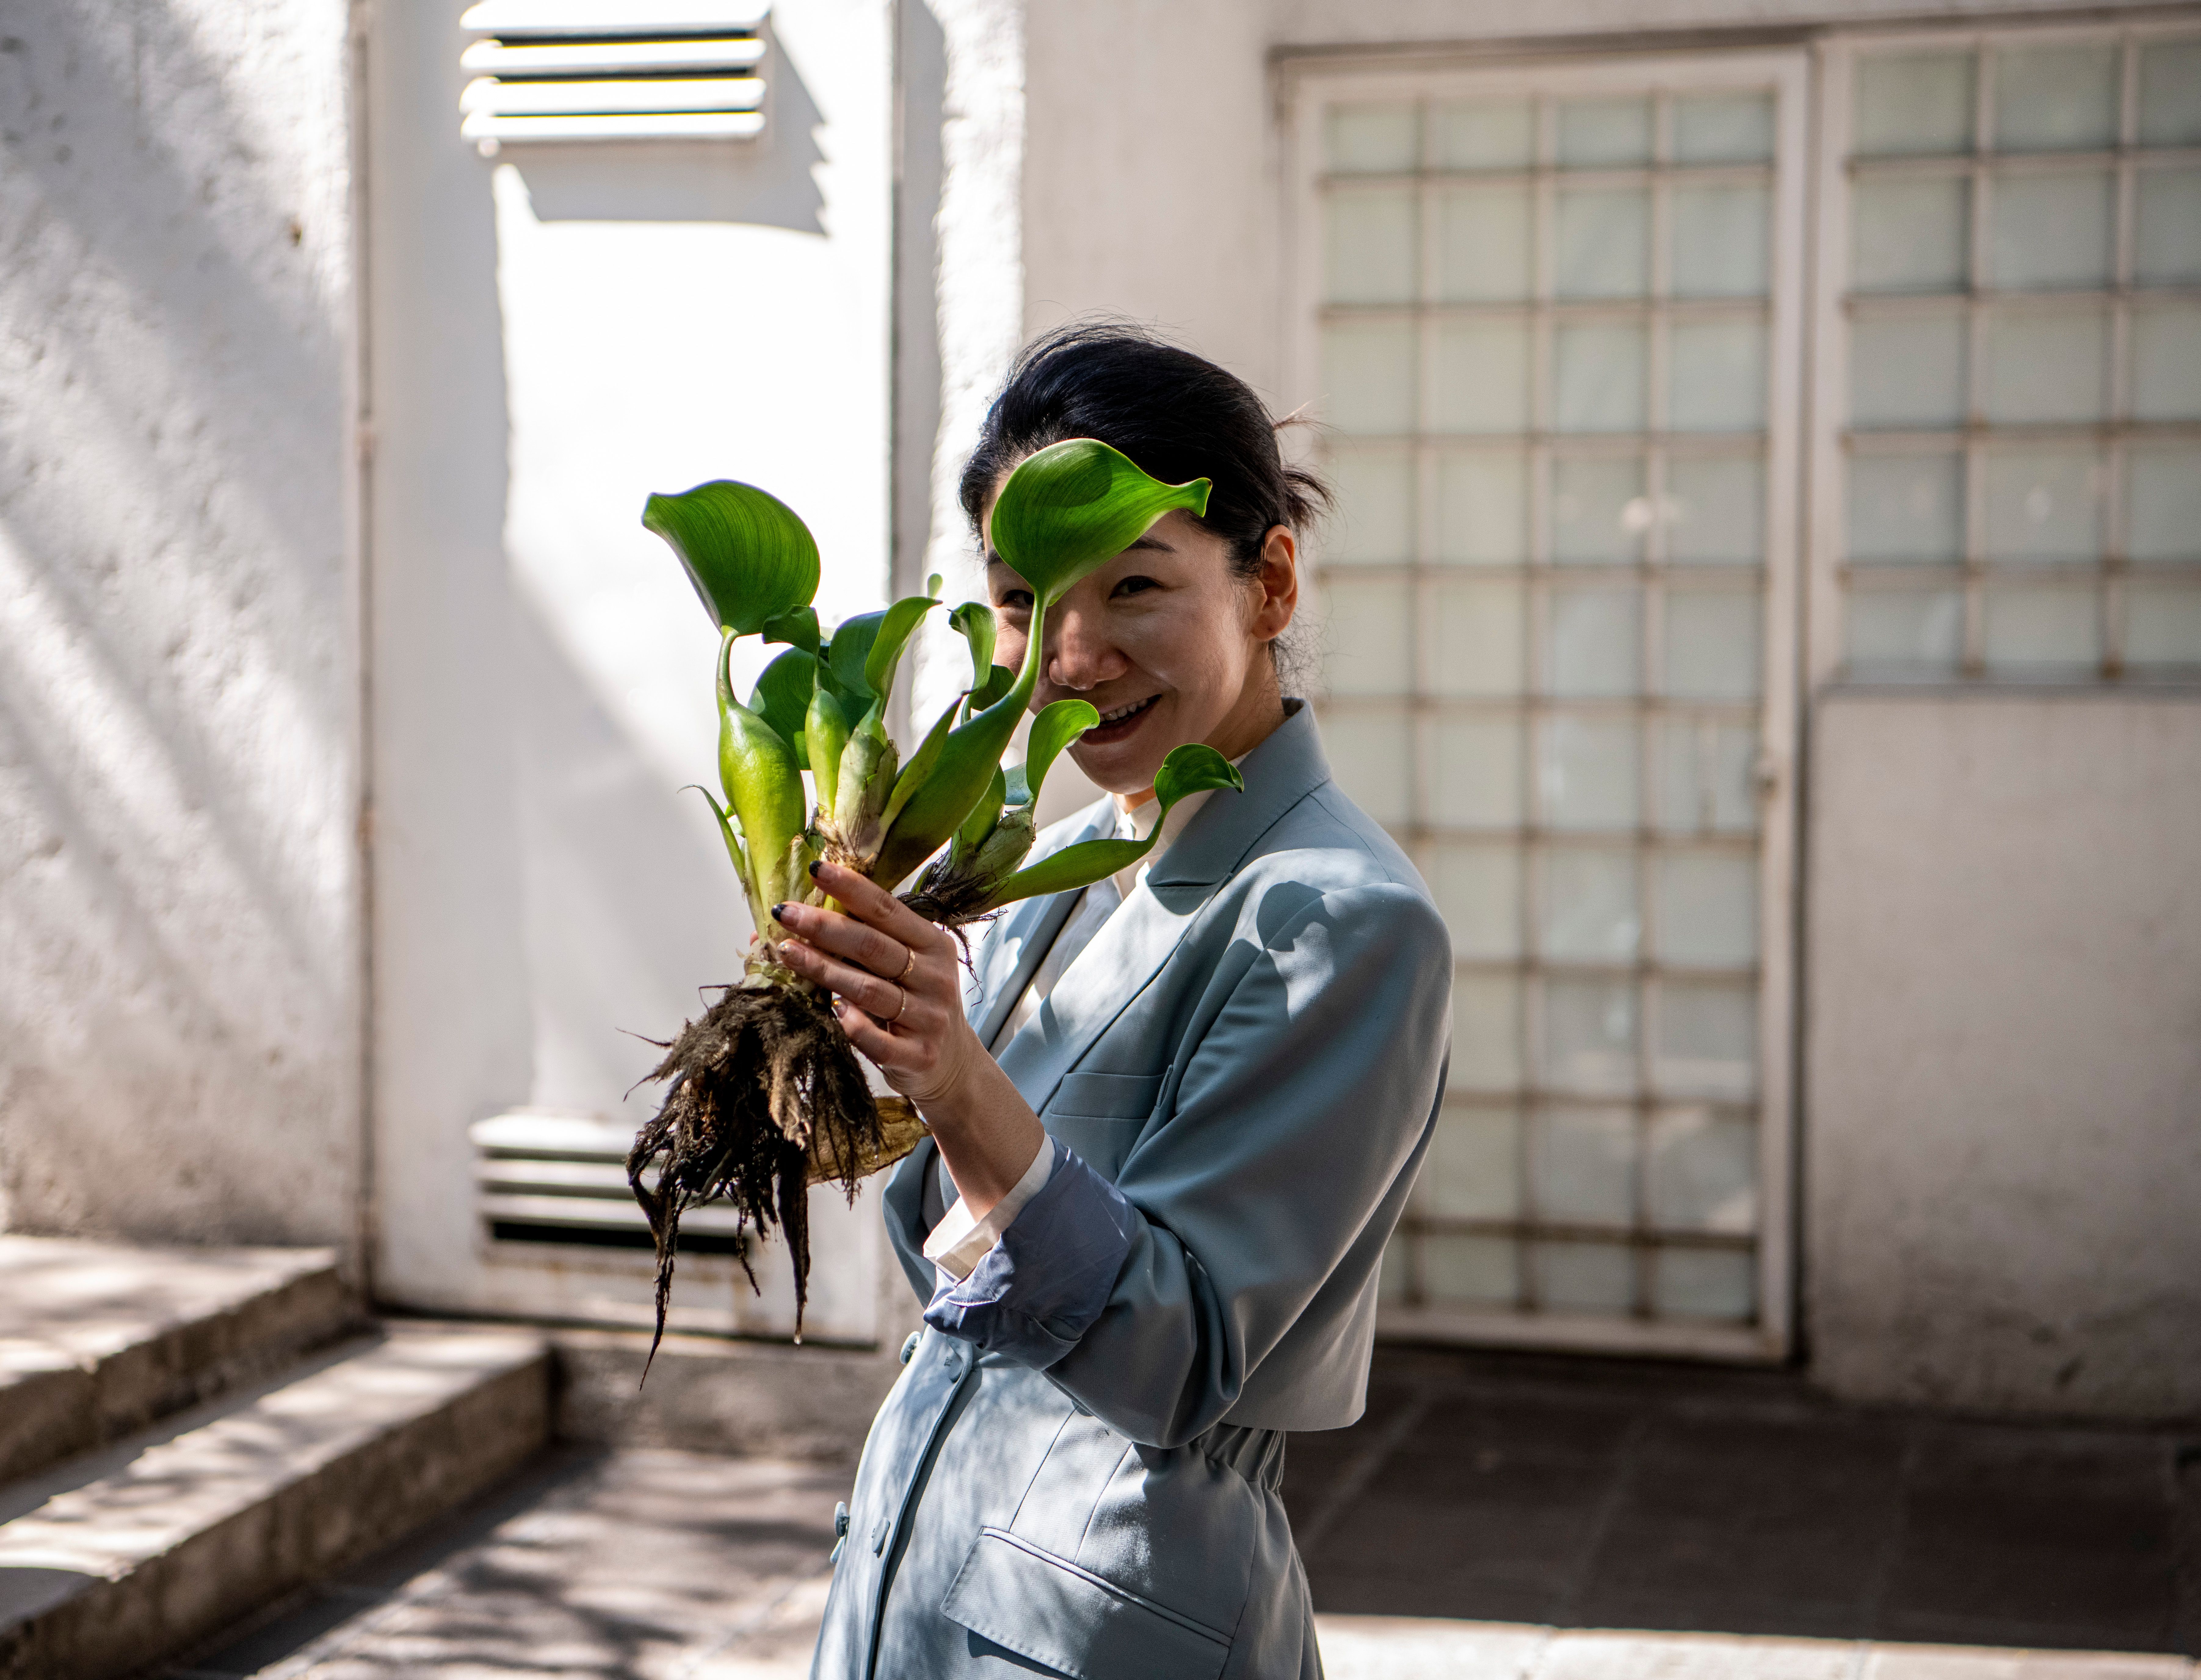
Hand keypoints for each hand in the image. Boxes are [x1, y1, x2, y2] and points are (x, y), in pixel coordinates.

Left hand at [773, 861, 979, 1110]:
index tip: (815, 869)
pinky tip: (830, 1009)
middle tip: (785, 912)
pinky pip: (876, 1039)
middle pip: (873, 946)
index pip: (888, 909)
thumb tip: (795, 917)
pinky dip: (851, 1023)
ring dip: (823, 969)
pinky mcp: (917, 1055)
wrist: (951, 1063)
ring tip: (786, 953)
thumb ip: (864, 940)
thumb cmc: (916, 1003)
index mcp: (933, 944)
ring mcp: (928, 1018)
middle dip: (824, 926)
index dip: (851, 887)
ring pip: (868, 990)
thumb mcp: (907, 964)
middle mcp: (935, 978)